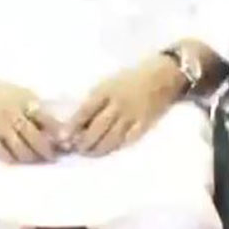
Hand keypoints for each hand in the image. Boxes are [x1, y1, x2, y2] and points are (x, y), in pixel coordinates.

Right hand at [0, 71, 65, 164]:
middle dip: (47, 150)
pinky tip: (17, 160)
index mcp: (25, 102)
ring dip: (31, 156)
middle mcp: (13, 115)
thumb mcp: (21, 93)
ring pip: (19, 148)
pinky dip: (10, 159)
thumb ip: (35, 107)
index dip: (59, 132)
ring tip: (39, 160)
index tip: (67, 141)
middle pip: (34, 137)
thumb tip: (54, 126)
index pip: (47, 119)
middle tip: (54, 157)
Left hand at [66, 56, 185, 157]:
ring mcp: (133, 115)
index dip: (72, 127)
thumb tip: (79, 120)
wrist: (165, 74)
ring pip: (112, 137)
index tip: (63, 138)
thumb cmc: (134, 76)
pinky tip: (111, 150)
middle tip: (76, 150)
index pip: (85, 112)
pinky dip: (118, 146)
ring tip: (90, 153)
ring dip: (98, 148)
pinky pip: (129, 139)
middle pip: (97, 128)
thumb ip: (97, 98)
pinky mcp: (146, 123)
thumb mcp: (111, 81)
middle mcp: (118, 104)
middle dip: (84, 142)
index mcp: (107, 90)